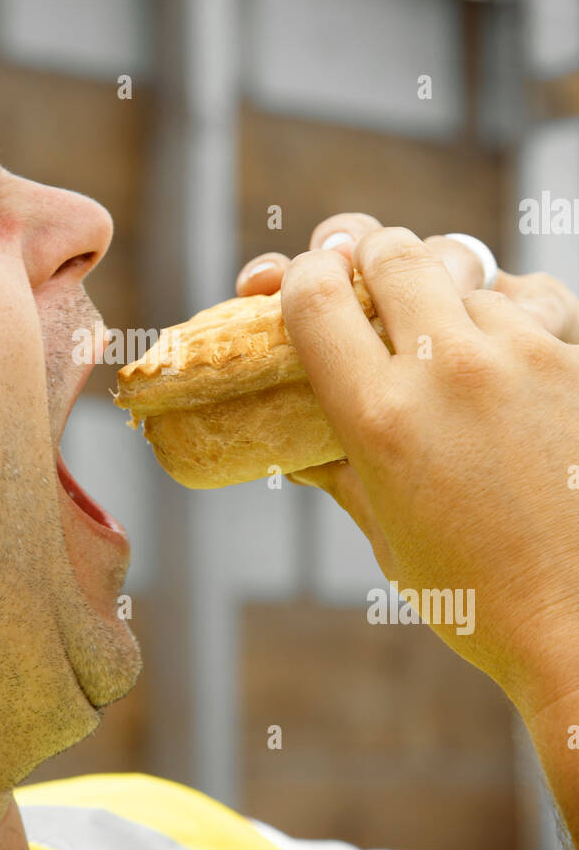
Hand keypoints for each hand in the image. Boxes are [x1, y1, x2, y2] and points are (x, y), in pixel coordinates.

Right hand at [236, 215, 578, 625]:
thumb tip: (298, 438)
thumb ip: (339, 468)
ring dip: (448, 296)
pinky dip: (510, 321)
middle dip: (372, 259)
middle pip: (392, 251)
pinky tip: (509, 363)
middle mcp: (445, 370)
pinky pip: (530, 305)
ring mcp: (520, 358)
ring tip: (449, 346)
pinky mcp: (574, 360)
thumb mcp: (387, 534)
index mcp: (380, 417)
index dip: (300, 278)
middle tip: (370, 286)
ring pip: (468, 276)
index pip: (315, 293)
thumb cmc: (480, 598)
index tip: (304, 288)